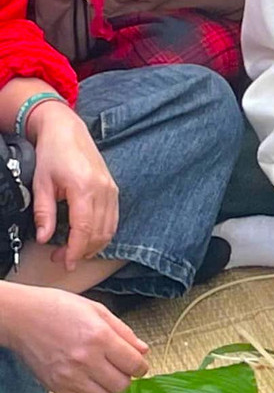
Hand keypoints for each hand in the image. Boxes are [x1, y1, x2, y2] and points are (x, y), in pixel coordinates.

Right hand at [0, 283, 147, 392]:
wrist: (22, 317)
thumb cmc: (59, 308)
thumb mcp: (98, 311)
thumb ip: (124, 332)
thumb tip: (143, 350)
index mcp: (100, 338)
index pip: (134, 365)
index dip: (141, 367)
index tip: (138, 365)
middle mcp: (86, 360)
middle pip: (121, 385)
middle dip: (125, 378)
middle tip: (119, 369)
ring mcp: (69, 375)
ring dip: (107, 389)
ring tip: (101, 375)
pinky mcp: (54, 385)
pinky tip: (85, 380)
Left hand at [29, 102, 117, 269]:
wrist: (67, 131)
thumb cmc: (53, 152)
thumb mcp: (41, 183)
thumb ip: (44, 212)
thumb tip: (44, 238)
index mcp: (85, 188)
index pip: (84, 229)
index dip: (75, 250)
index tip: (65, 261)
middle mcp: (103, 190)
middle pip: (100, 233)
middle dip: (82, 251)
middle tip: (61, 258)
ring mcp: (111, 190)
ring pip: (110, 229)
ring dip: (94, 245)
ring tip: (73, 251)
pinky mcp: (113, 189)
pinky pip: (113, 219)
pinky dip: (103, 233)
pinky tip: (88, 238)